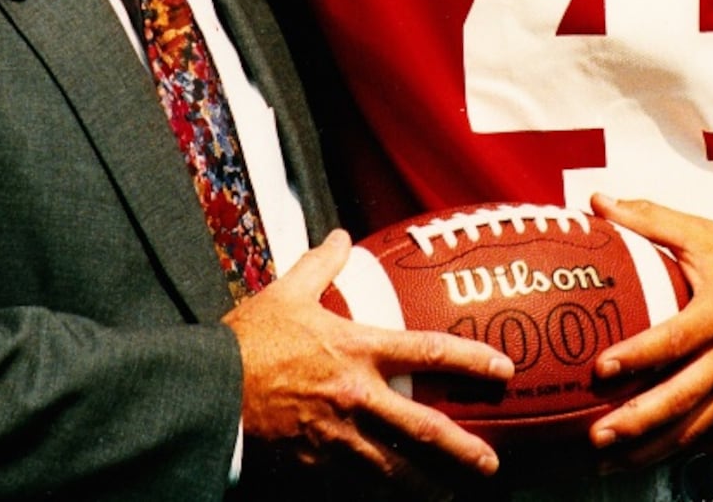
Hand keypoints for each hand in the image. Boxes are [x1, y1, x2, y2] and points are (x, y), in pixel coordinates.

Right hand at [225, 231, 512, 493]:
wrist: (210, 393)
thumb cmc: (249, 341)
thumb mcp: (287, 292)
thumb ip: (321, 265)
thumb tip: (340, 237)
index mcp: (356, 350)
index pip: (427, 352)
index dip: (470, 360)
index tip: (502, 369)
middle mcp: (357, 398)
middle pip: (424, 428)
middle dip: (462, 448)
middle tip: (490, 463)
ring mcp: (338, 439)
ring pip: (395, 470)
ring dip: (426, 484)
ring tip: (449, 495)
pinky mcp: (315, 467)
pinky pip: (355, 486)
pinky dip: (377, 494)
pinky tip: (391, 499)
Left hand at [585, 194, 712, 466]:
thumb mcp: (702, 234)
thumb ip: (648, 219)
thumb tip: (596, 201)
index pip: (674, 341)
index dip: (637, 357)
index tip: (601, 369)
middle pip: (682, 399)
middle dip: (638, 422)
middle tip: (597, 435)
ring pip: (694, 427)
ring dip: (651, 448)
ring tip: (609, 460)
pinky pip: (708, 430)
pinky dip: (675, 447)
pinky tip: (643, 457)